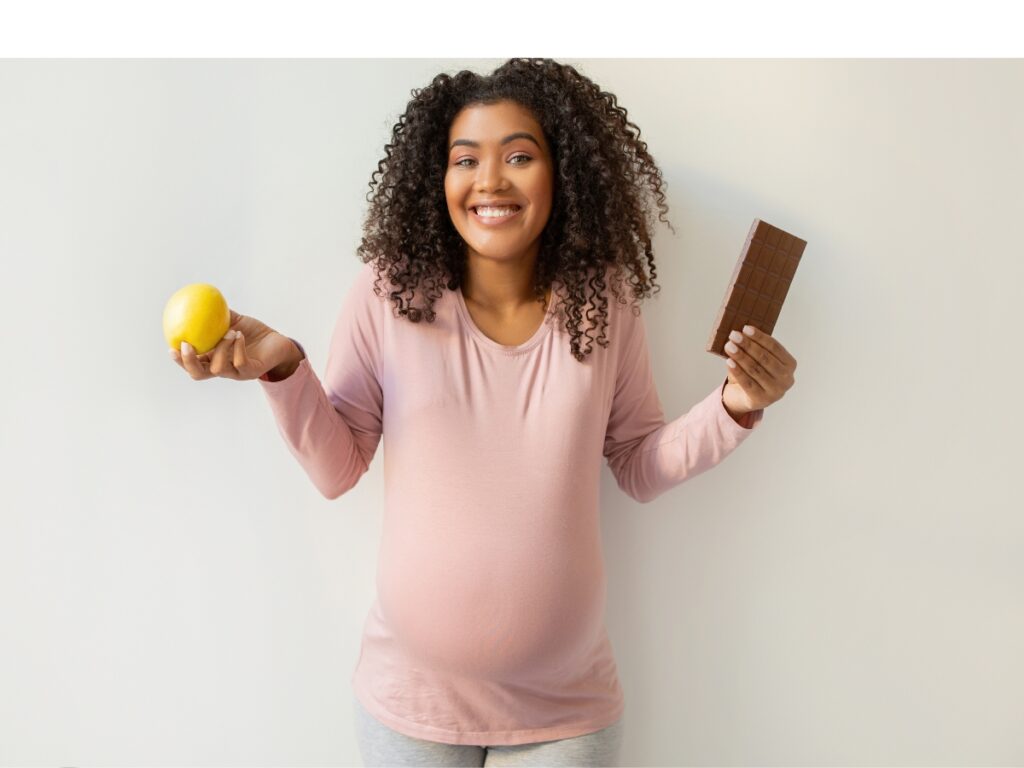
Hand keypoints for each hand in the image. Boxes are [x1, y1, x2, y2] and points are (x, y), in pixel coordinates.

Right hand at [169, 309, 293, 381]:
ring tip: (229, 332)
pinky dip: (238, 347)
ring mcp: (237, 372)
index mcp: (213, 358)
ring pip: (218, 368)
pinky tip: (239, 335)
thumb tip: (199, 298)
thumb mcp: (232, 321)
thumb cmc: (252, 332)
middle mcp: (223, 368)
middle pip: (199, 374)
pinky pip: (240, 362)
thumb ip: (216, 314)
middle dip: (189, 362)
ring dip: (221, 348)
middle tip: (187, 346)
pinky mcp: (252, 371)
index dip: (180, 360)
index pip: (192, 364)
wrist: (277, 342)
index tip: (171, 347)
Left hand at [722, 325, 796, 415]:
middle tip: (733, 335)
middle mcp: (786, 379)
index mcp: (790, 364)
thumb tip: (741, 332)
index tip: (745, 328)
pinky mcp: (761, 400)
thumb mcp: (760, 360)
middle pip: (764, 358)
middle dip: (748, 345)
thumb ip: (756, 347)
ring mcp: (775, 391)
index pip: (774, 347)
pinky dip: (737, 371)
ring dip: (740, 356)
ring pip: (755, 370)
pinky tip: (729, 362)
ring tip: (729, 346)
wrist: (747, 397)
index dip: (759, 337)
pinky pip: (747, 383)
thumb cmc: (754, 373)